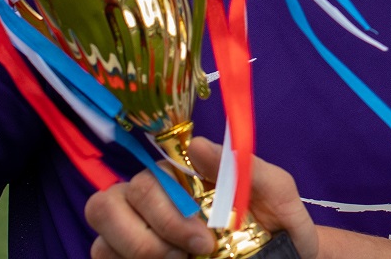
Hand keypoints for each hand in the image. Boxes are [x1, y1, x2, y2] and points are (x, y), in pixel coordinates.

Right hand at [87, 137, 318, 258]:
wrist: (289, 255)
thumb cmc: (279, 222)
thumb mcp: (277, 191)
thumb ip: (244, 165)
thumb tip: (198, 144)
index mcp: (180, 179)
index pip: (144, 178)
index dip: (167, 209)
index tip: (205, 238)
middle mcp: (150, 203)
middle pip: (108, 204)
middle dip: (151, 235)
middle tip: (196, 253)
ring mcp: (134, 235)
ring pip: (101, 240)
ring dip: (139, 252)